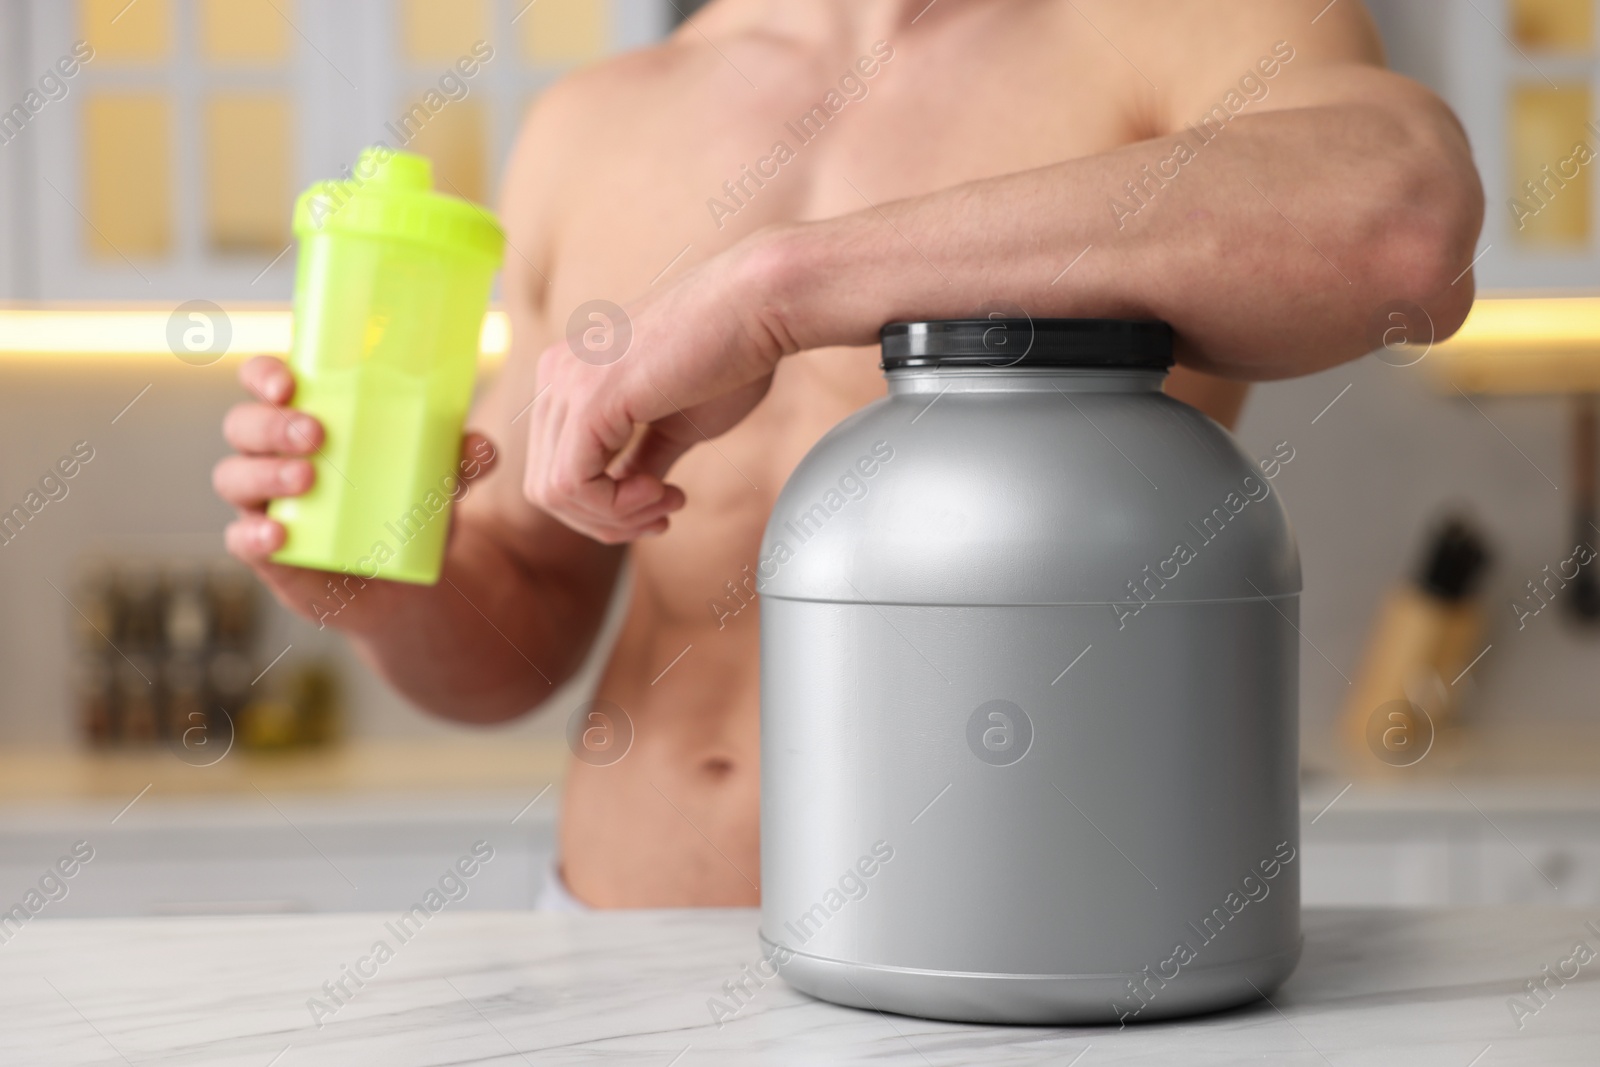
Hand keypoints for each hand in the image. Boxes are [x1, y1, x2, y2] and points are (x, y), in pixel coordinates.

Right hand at [214, 356, 496, 626]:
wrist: (405, 582)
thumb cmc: (408, 510)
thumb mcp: (439, 484)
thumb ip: (460, 463)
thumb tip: (483, 447)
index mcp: (306, 420)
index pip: (266, 383)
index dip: (265, 375)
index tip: (288, 381)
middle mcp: (273, 455)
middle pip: (244, 426)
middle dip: (271, 425)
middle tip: (316, 434)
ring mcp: (263, 503)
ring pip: (235, 477)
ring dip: (265, 473)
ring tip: (307, 479)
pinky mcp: (266, 552)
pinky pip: (240, 538)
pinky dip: (253, 534)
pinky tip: (279, 534)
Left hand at [523, 239, 790, 542]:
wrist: (758, 309)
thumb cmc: (730, 356)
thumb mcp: (674, 427)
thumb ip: (641, 461)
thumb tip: (626, 501)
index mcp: (569, 374)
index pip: (556, 467)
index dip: (604, 508)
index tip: (662, 502)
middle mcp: (555, 374)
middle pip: (546, 486)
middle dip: (606, 520)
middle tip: (662, 514)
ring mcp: (565, 383)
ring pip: (553, 492)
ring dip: (614, 518)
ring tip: (666, 502)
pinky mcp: (589, 400)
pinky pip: (572, 484)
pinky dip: (615, 507)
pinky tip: (660, 491)